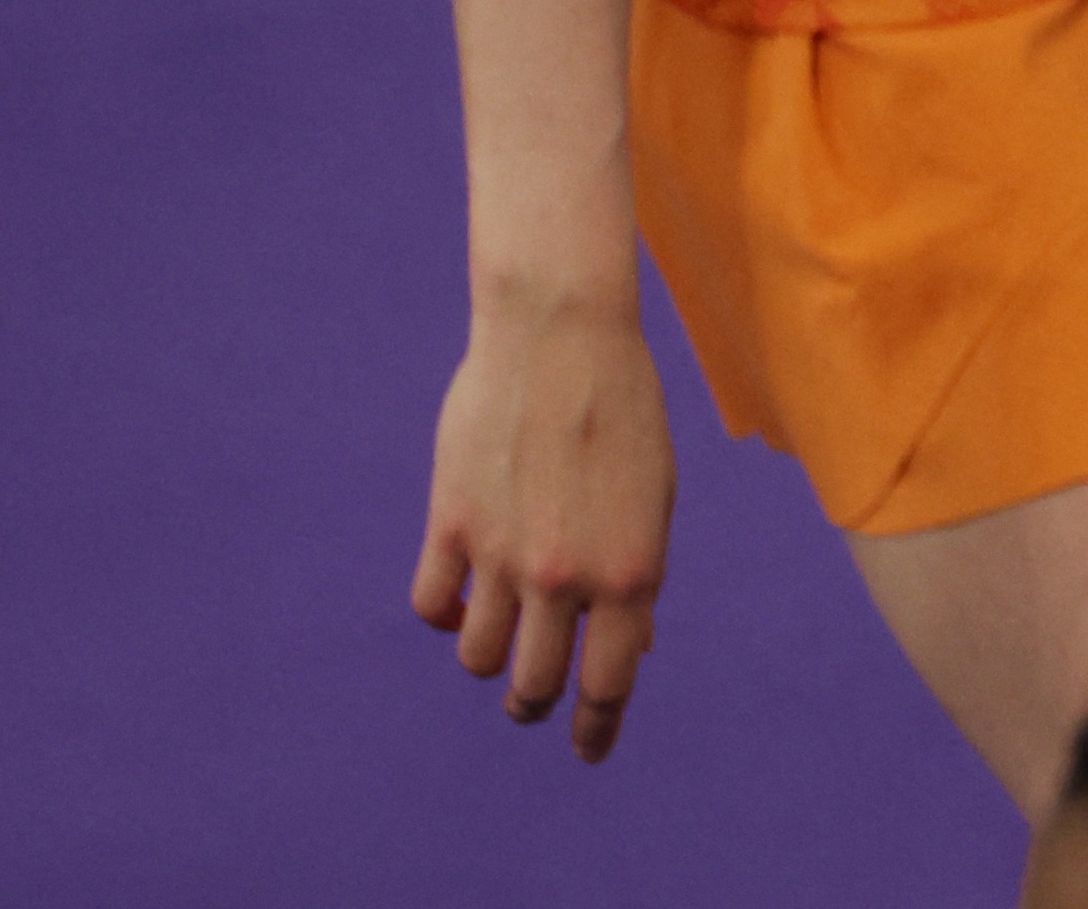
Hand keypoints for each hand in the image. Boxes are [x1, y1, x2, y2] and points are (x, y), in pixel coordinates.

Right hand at [413, 287, 674, 760]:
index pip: (607, 684)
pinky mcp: (452, 525)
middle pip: (535, 685)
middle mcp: (567, 574)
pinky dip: (444, 615)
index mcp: (632, 571)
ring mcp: (504, 554)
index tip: (587, 751)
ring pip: (478, 656)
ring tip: (499, 638)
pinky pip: (433, 607)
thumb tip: (631, 652)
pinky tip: (458, 601)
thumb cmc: (623, 412)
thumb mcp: (655, 499)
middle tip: (531, 703)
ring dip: (489, 658)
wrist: (562, 337)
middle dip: (534, 704)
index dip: (597, 729)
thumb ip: (638, 579)